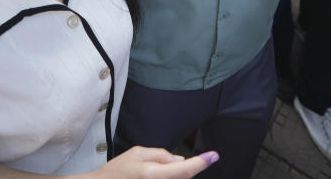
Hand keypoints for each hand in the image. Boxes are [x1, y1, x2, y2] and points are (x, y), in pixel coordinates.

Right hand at [91, 147, 216, 178]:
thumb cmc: (117, 172)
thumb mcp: (137, 153)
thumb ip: (161, 154)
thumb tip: (180, 160)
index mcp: (153, 174)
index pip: (185, 169)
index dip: (201, 162)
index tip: (213, 156)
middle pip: (184, 176)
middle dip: (183, 167)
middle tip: (161, 165)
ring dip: (175, 174)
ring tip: (149, 173)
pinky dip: (169, 177)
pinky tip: (152, 175)